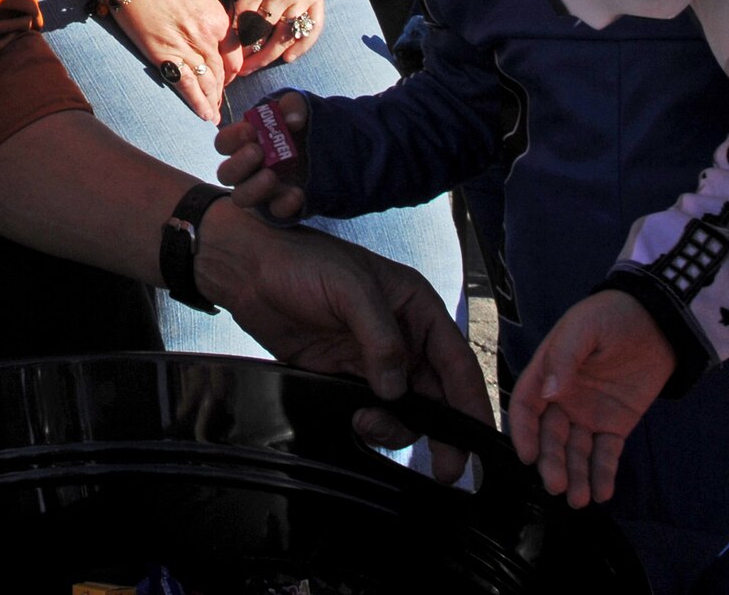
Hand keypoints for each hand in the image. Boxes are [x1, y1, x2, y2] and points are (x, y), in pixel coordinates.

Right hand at [109, 0, 242, 122]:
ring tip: (212, 116)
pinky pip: (186, 84)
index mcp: (219, 17)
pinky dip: (197, 102)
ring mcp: (186, 45)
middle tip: (219, 105)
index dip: (232, 72)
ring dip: (212, 101)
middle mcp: (208, 34)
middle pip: (223, 72)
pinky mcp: (162, 53)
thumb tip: (207, 36)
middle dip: (222, 90)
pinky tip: (204, 115)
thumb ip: (206, 18)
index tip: (226, 81)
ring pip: (208, 82)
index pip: (235, 55)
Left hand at [192, 201, 489, 482]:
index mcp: (416, 308)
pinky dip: (371, 425)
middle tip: (444, 467)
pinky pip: (372, 411)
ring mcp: (373, 359)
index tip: (478, 438)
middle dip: (444, 431)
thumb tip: (395, 388)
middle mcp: (402, 337)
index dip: (471, 401)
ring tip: (369, 423)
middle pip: (438, 393)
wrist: (250, 271)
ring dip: (397, 427)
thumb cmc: (303, 261)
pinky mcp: (344, 377)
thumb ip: (380, 337)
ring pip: (406, 409)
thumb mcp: (351, 288)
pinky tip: (356, 421)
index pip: (456, 359)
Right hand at [213, 89, 308, 220]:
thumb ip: (294, 105)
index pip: (223, 142)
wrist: (326, 149)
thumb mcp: (298, 109)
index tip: (250, 130)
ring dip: (253, 188)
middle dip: (238, 163)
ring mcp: (260, 190)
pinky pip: (274, 212)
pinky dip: (283, 204)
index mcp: (243, 143)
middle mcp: (246, 169)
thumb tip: (292, 120)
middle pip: (225, 173)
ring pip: (240, 197)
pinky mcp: (278, 206)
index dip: (232, 138)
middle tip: (258, 152)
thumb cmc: (300, 126)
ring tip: (271, 176)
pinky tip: (297, 192)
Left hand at [223, 0, 326, 77]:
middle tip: (234, 69)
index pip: (240, 20)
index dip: (230, 40)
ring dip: (269, 56)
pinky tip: (288, 57)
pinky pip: (313, 27)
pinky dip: (301, 45)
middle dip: (246, 55)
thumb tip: (226, 17)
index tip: (220, 54)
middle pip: (262, 33)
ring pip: (286, 35)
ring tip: (254, 67)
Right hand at [509, 291, 674, 508]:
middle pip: (550, 437)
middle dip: (551, 463)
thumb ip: (564, 358)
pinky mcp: (616, 425)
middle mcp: (563, 399)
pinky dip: (603, 474)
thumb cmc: (610, 317)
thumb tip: (549, 392)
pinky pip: (606, 454)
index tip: (527, 456)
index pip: (526, 407)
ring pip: (576, 452)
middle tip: (556, 486)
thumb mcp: (583, 328)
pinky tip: (603, 492)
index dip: (523, 432)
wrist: (656, 321)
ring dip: (575, 476)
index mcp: (547, 373)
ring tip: (579, 499)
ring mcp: (589, 415)